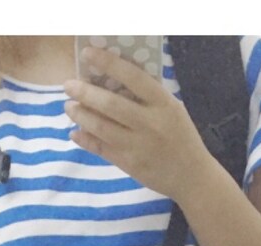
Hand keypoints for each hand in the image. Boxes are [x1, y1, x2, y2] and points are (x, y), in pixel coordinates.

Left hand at [64, 46, 210, 202]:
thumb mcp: (172, 109)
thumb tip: (112, 81)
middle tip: (69, 86)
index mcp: (163, 103)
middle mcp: (150, 123)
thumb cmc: (181, 137)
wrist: (192, 177)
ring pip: (103, 128)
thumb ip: (147, 97)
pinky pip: (102, 149)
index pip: (133, 77)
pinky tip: (75, 132)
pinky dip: (86, 140)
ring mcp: (139, 146)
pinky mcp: (130, 165)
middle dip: (86, 93)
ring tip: (69, 107)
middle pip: (111, 104)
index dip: (108, 63)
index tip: (88, 53)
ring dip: (82, 116)